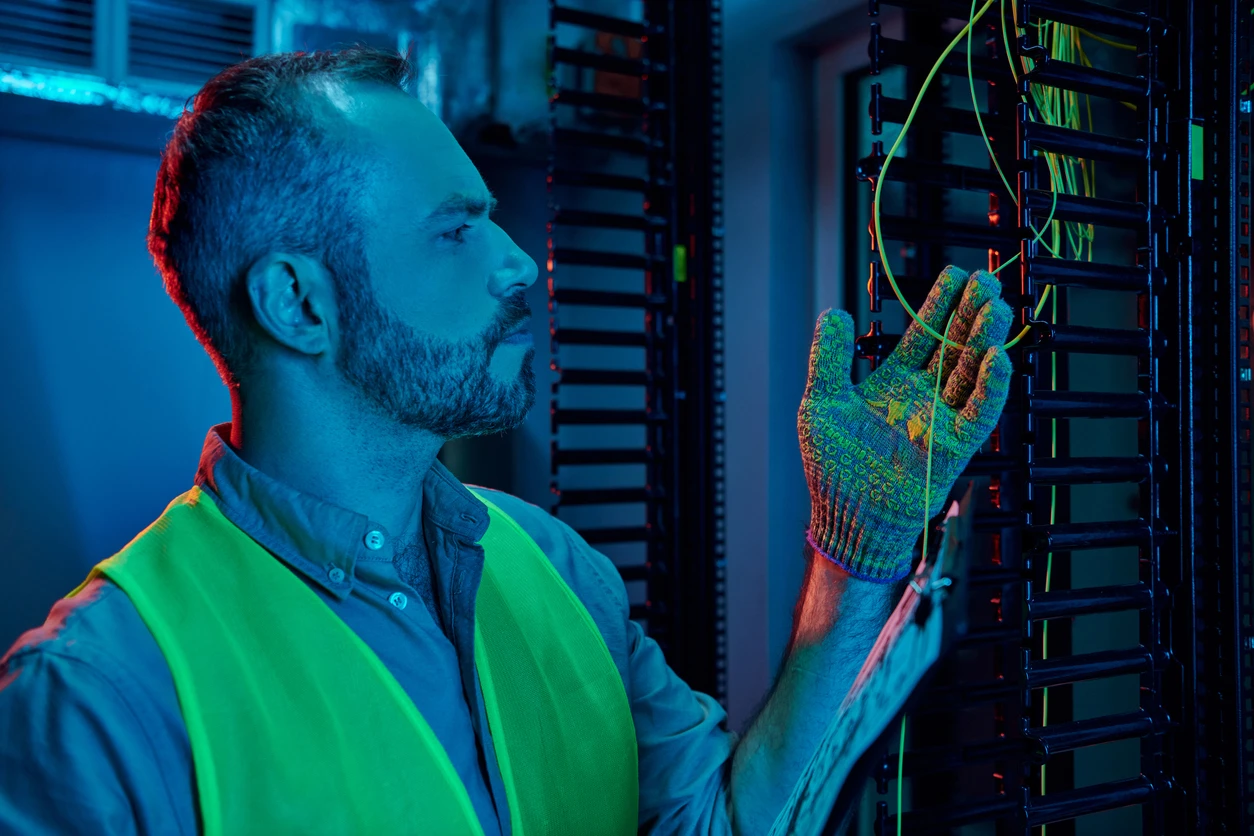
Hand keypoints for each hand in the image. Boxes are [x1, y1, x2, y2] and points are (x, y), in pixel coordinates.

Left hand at [797, 265, 1012, 581]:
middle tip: (987, 279)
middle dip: (970, 313)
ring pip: (970, 372)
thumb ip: (829, 359)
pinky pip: (979, 413)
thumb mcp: (821, 404)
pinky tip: (998, 357)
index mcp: (894, 383)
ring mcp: (941, 420)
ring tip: (997, 307)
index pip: (922, 336)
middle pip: (954, 346)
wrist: (846, 515)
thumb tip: (834, 311)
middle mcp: (923, 397)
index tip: (956, 272)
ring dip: (985, 341)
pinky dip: (990, 387)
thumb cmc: (832, 466)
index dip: (939, 305)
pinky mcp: (954, 446)